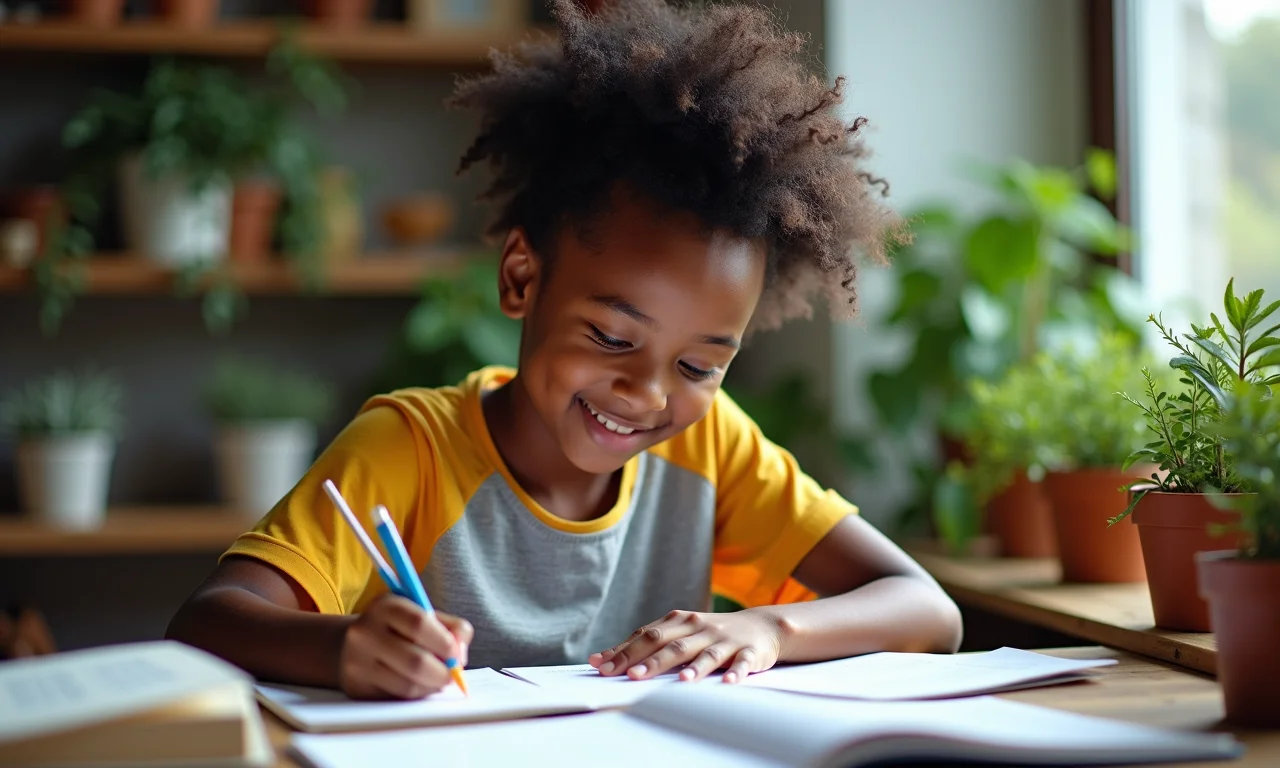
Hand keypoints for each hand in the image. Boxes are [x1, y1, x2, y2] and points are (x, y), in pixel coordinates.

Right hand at [339, 593, 471, 699]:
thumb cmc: (397, 629)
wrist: (348, 644)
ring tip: (436, 680)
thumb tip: (461, 656)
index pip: (420, 624)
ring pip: (408, 685)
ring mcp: (357, 662)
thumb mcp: (422, 614)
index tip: (457, 654)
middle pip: (416, 661)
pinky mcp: (356, 687)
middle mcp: (365, 633)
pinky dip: (416, 695)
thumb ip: (451, 628)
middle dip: (443, 673)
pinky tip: (418, 685)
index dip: (445, 643)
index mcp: (385, 607)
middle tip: (452, 675)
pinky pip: (396, 697)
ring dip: (431, 687)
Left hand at [589, 609, 785, 683]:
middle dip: (650, 660)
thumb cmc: (709, 633)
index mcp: (679, 621)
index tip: (602, 666)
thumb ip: (646, 644)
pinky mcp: (748, 652)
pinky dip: (735, 672)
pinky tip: (728, 682)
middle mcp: (699, 628)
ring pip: (705, 654)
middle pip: (671, 644)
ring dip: (693, 667)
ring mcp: (724, 640)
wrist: (760, 626)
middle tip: (630, 676)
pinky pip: (741, 663)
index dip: (625, 651)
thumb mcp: (679, 633)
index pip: (647, 635)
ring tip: (681, 681)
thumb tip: (604, 659)